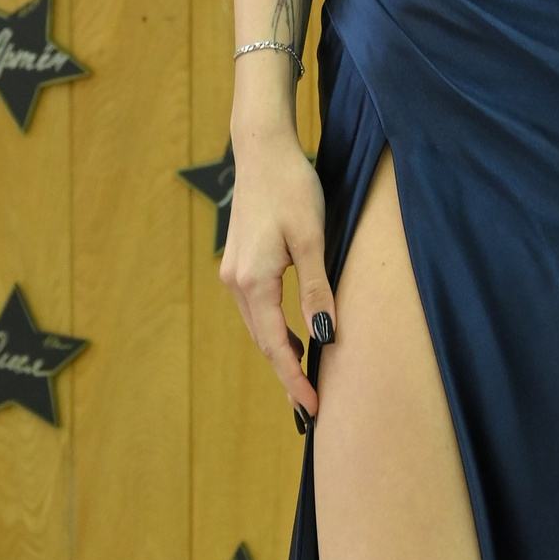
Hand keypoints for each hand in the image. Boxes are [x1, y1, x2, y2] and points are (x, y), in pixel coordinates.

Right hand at [220, 114, 334, 421]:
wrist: (262, 150)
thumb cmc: (292, 187)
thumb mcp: (312, 237)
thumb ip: (317, 288)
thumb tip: (325, 334)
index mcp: (254, 280)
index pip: (276, 345)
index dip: (294, 379)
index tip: (311, 409)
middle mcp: (236, 282)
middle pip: (263, 343)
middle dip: (286, 375)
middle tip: (310, 409)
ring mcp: (233, 273)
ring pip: (259, 327)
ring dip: (280, 354)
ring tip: (305, 382)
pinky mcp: (239, 263)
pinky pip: (257, 310)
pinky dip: (274, 330)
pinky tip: (295, 339)